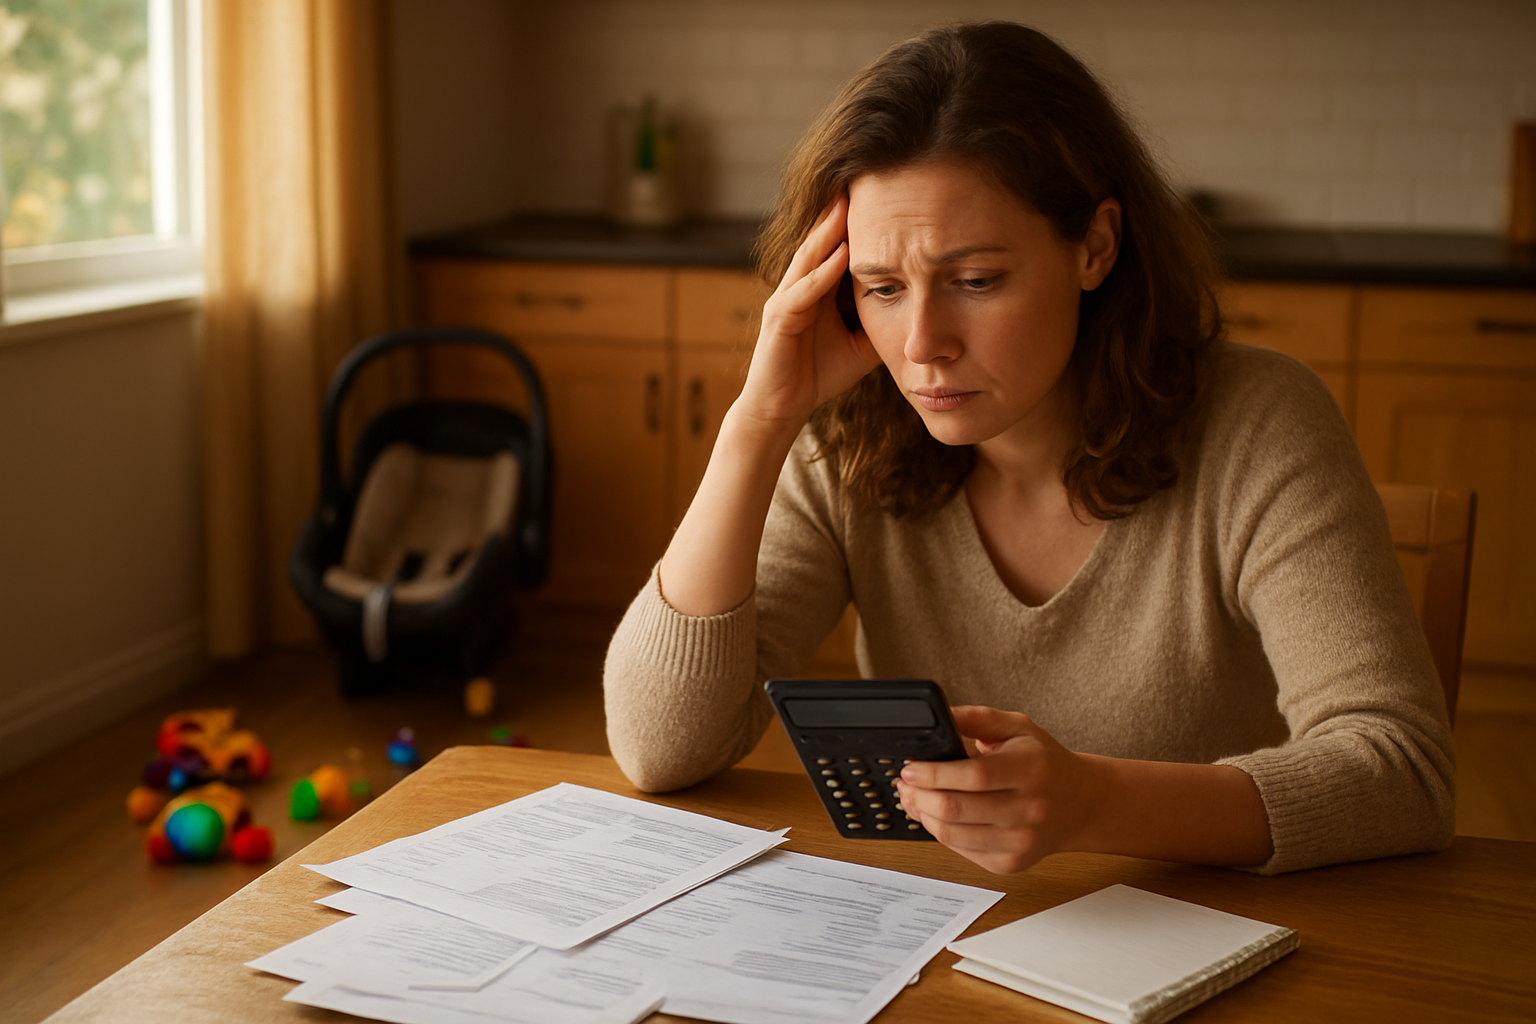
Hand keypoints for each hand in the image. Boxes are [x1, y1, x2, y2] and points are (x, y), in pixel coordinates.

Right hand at [737, 195, 880, 428]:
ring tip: (848, 205)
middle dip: (840, 213)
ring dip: (828, 232)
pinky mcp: (778, 319)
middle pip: (821, 242)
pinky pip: (802, 291)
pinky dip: (821, 273)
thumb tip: (920, 311)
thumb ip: (882, 323)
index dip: (855, 223)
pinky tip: (840, 255)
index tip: (883, 198)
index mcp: (817, 290)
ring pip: (809, 258)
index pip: (836, 248)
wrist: (783, 408)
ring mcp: (786, 300)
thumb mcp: (862, 345)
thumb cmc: (817, 375)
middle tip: (864, 181)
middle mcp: (799, 287)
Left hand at [895, 706, 1096, 873]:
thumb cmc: (1044, 762)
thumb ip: (976, 718)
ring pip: (953, 834)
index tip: (910, 767)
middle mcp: (1029, 809)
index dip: (935, 773)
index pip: (974, 775)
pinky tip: (935, 816)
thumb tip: (937, 714)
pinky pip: (962, 850)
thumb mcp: (1017, 728)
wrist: (1080, 803)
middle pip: (957, 809)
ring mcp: (1021, 842)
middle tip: (904, 782)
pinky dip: (941, 833)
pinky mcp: (1010, 864)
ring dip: (923, 816)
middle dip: (919, 795)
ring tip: (913, 798)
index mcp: (1031, 769)